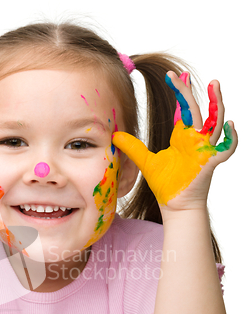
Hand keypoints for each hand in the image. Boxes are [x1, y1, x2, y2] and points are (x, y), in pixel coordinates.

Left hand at [112, 72, 237, 210]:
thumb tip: (115, 135)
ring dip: (217, 103)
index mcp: (182, 137)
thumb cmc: (166, 185)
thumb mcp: (145, 161)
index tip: (176, 76)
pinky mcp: (210, 162)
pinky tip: (230, 125)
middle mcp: (195, 140)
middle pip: (197, 110)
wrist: (175, 206)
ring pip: (215, 122)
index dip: (181, 93)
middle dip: (191, 92)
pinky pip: (225, 148)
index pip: (184, 110)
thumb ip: (132, 147)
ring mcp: (205, 149)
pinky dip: (231, 138)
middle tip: (182, 75)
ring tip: (214, 84)